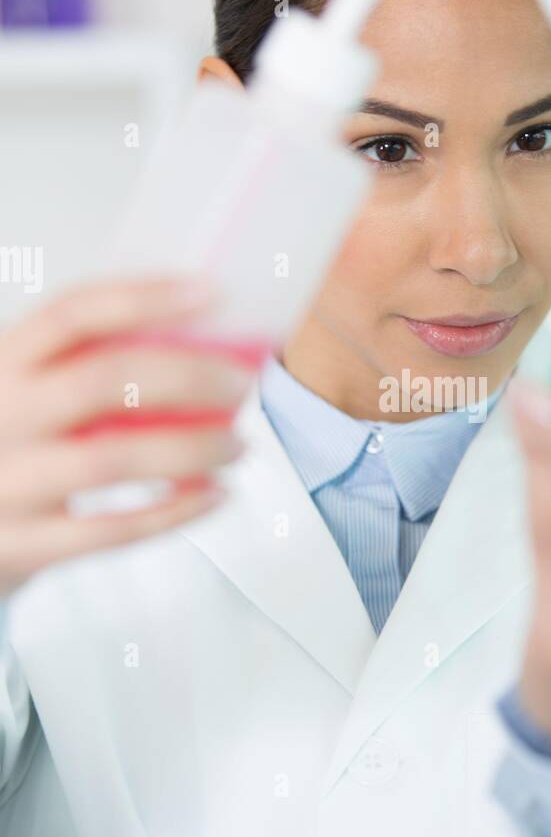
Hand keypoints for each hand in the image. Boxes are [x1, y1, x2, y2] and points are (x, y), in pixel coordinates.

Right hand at [0, 276, 257, 598]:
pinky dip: (176, 511)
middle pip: (100, 382)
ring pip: (113, 460)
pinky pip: (115, 529)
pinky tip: (215, 495)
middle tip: (240, 384)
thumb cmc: (17, 446)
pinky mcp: (25, 544)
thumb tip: (206, 345)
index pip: (71, 314)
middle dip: (186, 378)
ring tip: (237, 445)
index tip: (209, 293)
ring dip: (192, 450)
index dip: (142, 298)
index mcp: (3, 362)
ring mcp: (7, 483)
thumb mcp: (31, 391)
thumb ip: (90, 367)